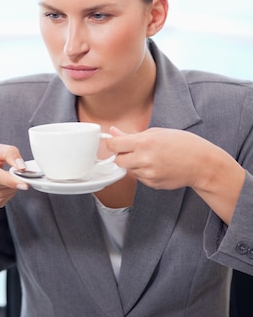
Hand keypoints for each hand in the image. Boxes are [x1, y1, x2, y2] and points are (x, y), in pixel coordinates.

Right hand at [0, 144, 27, 212]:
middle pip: (5, 185)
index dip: (11, 180)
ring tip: (6, 177)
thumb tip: (22, 167)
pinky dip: (10, 191)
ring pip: (9, 192)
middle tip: (21, 174)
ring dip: (14, 184)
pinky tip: (3, 185)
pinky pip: (8, 198)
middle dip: (16, 180)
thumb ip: (10, 153)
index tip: (25, 183)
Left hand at [106, 126, 244, 224]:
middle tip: (134, 150)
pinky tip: (158, 166)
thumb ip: (133, 134)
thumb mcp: (158, 132)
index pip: (113, 145)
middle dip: (122, 155)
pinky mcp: (152, 184)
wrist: (202, 164)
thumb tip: (113, 132)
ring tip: (152, 157)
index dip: (112, 143)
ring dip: (134, 164)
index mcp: (144, 143)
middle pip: (118, 160)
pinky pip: (140, 178)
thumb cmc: (184, 144)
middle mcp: (144, 160)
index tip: (115, 142)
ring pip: (129, 170)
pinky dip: (144, 172)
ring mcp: (148, 174)